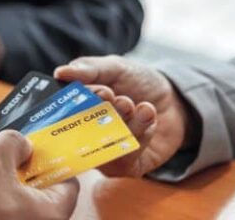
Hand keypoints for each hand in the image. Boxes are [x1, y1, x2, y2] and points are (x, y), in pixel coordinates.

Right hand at [0, 131, 79, 219]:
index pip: (68, 180)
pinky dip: (1, 196)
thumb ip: (12, 143)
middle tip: (13, 152)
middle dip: (29, 168)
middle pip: (46, 190)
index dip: (53, 158)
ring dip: (11, 181)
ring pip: (26, 199)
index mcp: (49, 214)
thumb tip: (23, 144)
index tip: (40, 145)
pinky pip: (11, 210)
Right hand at [54, 56, 191, 176]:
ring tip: (145, 108)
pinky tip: (149, 119)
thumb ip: (90, 69)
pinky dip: (140, 137)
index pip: (62, 115)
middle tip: (124, 101)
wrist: (174, 100)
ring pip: (104, 146)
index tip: (102, 91)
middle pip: (81, 134)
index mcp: (76, 110)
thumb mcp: (115, 67)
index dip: (79, 106)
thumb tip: (60, 72)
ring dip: (128, 125)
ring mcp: (102, 152)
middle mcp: (84, 135)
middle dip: (106, 116)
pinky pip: (124, 160)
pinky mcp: (124, 167)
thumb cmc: (138, 82)